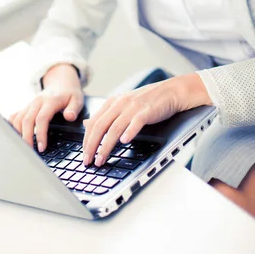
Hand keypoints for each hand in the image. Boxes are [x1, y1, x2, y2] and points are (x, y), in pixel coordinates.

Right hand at [8, 63, 83, 151]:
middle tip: (30, 152)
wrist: (61, 82)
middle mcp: (37, 102)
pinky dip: (11, 126)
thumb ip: (74, 108)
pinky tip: (15, 137)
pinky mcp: (25, 107)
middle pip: (27, 120)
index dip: (40, 134)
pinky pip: (14, 116)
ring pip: (18, 119)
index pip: (42, 118)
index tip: (42, 147)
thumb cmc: (69, 94)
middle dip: (26, 137)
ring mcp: (29, 104)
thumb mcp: (77, 99)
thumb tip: (69, 117)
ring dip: (18, 133)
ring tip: (24, 147)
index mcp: (50, 101)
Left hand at [82, 73, 211, 166]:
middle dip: (91, 146)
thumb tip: (85, 124)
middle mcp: (119, 103)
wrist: (170, 92)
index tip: (84, 154)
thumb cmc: (146, 101)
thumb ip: (105, 115)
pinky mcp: (146, 111)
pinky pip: (136, 122)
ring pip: (114, 128)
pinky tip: (124, 142)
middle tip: (88, 161)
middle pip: (100, 126)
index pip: (93, 122)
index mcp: (112, 102)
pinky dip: (129, 132)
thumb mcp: (122, 105)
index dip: (86, 140)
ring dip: (106, 146)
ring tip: (101, 159)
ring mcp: (132, 107)